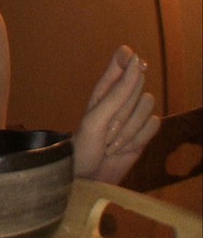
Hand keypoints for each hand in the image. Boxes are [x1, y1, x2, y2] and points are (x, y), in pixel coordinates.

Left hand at [72, 45, 160, 183]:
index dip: (127, 59)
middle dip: (124, 108)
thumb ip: (118, 92)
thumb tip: (136, 62)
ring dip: (129, 128)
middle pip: (138, 85)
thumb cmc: (83, 146)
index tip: (132, 59)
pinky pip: (155, 125)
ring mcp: (133, 117)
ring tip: (110, 142)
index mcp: (103, 91)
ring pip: (148, 106)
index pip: (120, 64)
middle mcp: (119, 100)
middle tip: (107, 128)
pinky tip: (122, 149)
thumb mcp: (97, 118)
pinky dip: (138, 139)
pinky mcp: (143, 134)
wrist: (87, 178)